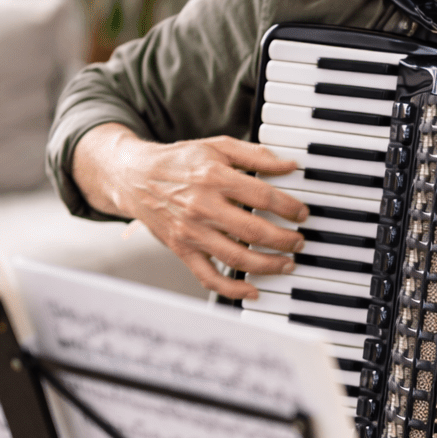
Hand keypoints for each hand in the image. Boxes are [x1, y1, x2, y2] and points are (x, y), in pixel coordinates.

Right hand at [71, 125, 307, 298]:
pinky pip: (208, 277)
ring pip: (237, 258)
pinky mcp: (182, 250)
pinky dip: (232, 289)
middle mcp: (202, 207)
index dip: (289, 207)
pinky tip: (253, 291)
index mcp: (214, 176)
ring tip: (287, 264)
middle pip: (254, 231)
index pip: (263, 196)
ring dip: (268, 265)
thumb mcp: (217, 146)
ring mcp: (191, 232)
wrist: (134, 177)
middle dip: (285, 240)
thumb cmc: (179, 161)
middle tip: (299, 242)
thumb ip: (255, 155)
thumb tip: (289, 166)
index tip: (302, 213)